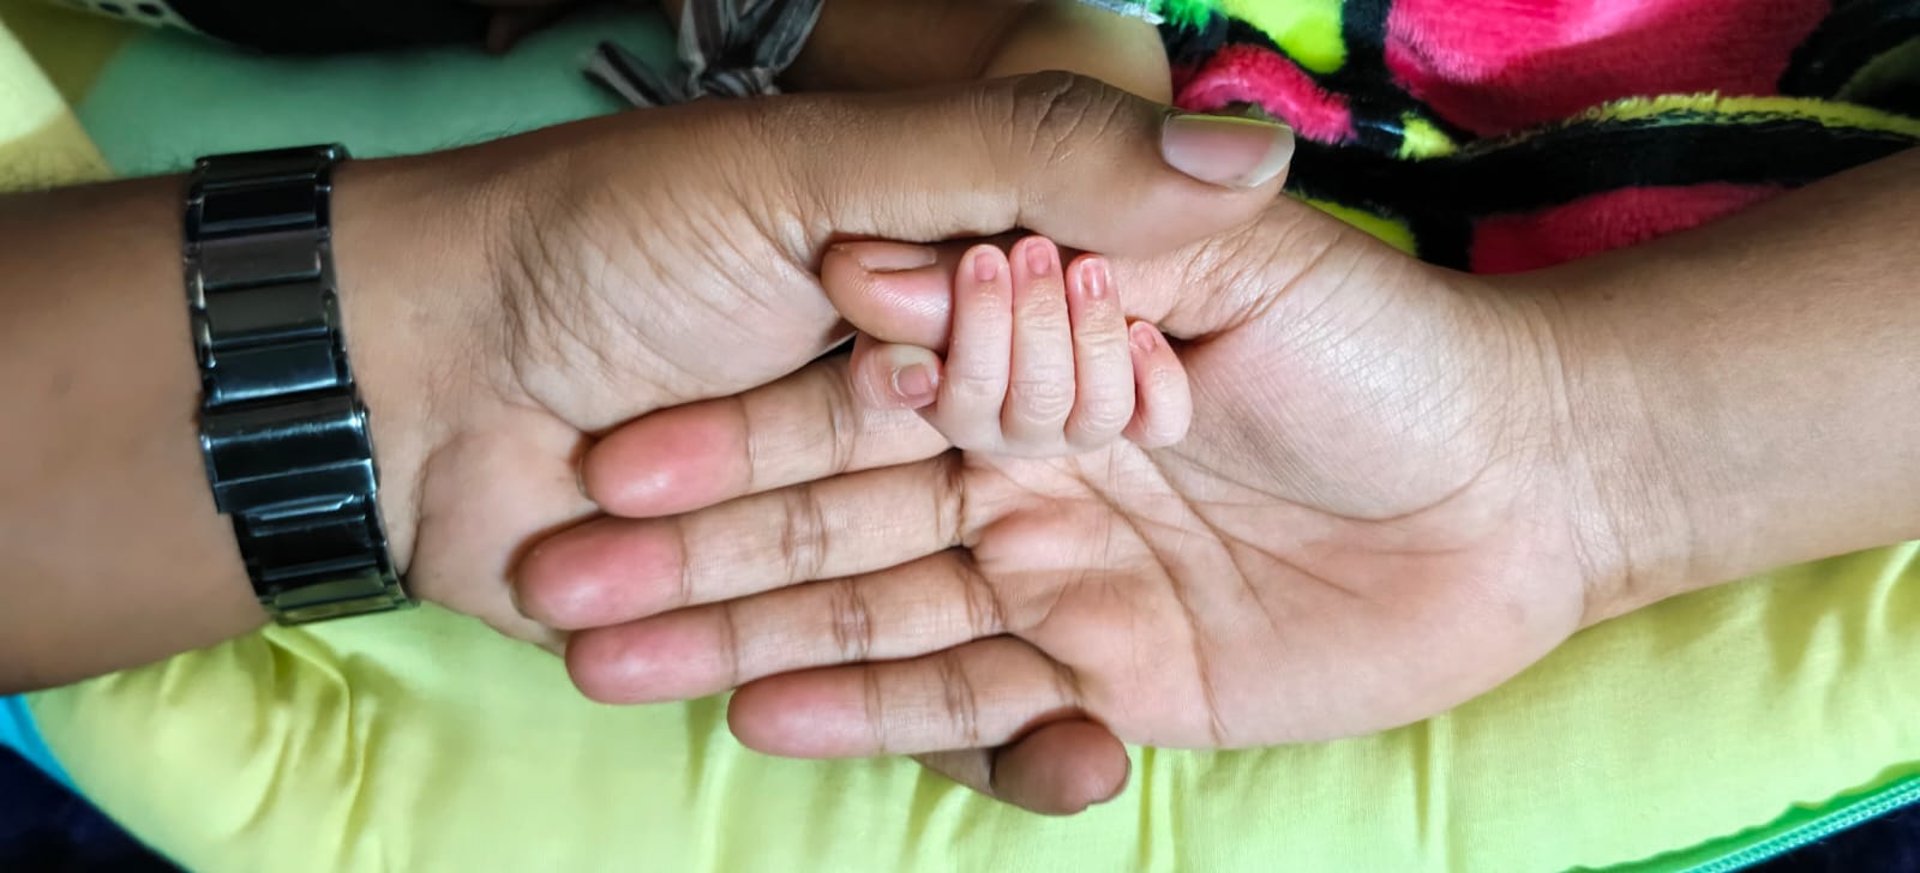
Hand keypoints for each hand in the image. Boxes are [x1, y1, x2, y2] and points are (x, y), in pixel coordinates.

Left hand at [348, 77, 1291, 646]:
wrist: (406, 383)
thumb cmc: (605, 248)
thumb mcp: (814, 174)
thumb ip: (1019, 160)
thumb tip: (1246, 157)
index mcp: (940, 296)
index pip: (1084, 358)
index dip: (1147, 402)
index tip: (1203, 444)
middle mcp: (916, 414)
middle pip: (1048, 497)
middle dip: (1114, 550)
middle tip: (1222, 596)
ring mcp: (859, 526)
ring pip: (988, 606)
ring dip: (1060, 663)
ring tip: (1141, 716)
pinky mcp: (798, 623)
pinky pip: (923, 693)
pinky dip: (991, 734)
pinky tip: (1075, 762)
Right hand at [514, 200, 1622, 810]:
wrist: (1525, 489)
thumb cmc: (1382, 347)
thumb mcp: (1231, 259)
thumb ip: (1069, 238)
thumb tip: (886, 262)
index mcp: (1028, 358)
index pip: (847, 401)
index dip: (726, 435)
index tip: (604, 465)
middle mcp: (1017, 467)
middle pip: (827, 514)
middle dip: (690, 549)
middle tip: (552, 589)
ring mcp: (1055, 574)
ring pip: (871, 610)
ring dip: (739, 632)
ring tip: (608, 660)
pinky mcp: (1107, 674)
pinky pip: (970, 701)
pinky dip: (872, 711)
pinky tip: (762, 712)